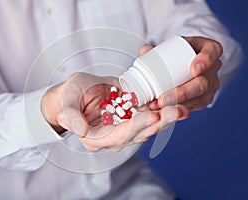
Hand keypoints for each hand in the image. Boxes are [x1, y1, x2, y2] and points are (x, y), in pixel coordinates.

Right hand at [41, 72, 187, 151]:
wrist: (79, 92)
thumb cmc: (71, 96)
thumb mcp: (67, 103)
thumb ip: (71, 116)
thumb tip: (80, 130)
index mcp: (96, 138)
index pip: (118, 136)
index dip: (135, 127)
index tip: (151, 116)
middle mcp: (113, 137)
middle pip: (139, 134)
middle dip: (159, 124)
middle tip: (177, 112)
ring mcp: (125, 128)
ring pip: (148, 127)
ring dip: (165, 118)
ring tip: (181, 108)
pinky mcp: (133, 117)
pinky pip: (150, 116)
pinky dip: (162, 110)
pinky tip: (175, 102)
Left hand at [148, 36, 222, 111]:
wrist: (180, 65)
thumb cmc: (175, 53)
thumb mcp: (167, 46)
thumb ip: (153, 49)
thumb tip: (144, 51)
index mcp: (209, 49)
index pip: (212, 52)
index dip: (205, 61)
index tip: (194, 70)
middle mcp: (213, 68)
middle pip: (203, 82)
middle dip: (182, 93)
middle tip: (162, 99)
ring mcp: (211, 85)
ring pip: (198, 98)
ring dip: (176, 105)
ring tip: (156, 106)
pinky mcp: (204, 99)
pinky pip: (193, 106)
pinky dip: (177, 109)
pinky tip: (163, 112)